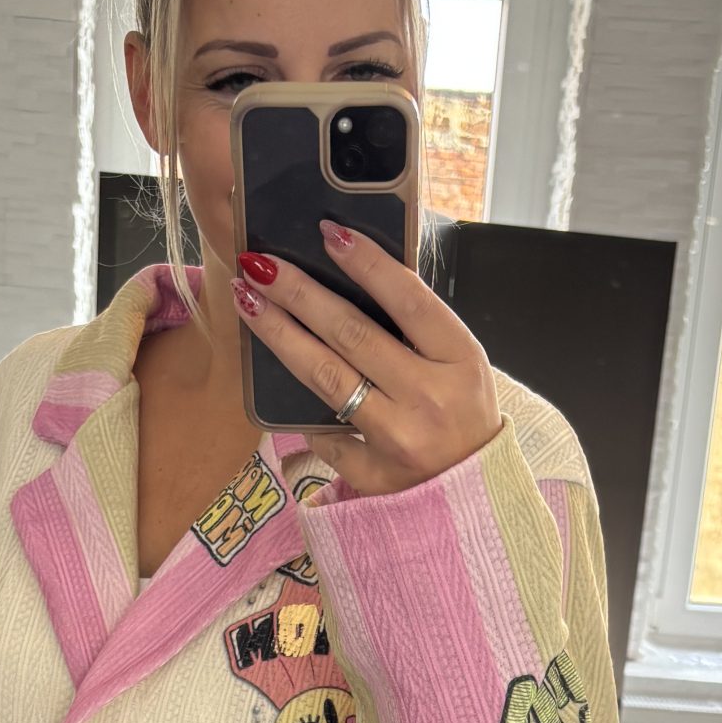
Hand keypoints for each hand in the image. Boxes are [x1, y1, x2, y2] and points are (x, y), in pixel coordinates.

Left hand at [233, 222, 501, 496]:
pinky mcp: (372, 475)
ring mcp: (398, 439)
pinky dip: (303, 410)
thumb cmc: (462, 413)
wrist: (473, 489)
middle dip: (299, 294)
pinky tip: (278, 385)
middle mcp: (429, 399)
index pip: (408, 300)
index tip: (328, 233)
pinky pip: (324, 432)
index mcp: (460, 361)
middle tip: (259, 264)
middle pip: (352, 335)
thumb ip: (417, 325)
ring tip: (248, 301)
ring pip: (325, 378)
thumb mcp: (460, 362)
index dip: (366, 264)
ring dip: (280, 335)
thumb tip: (353, 273)